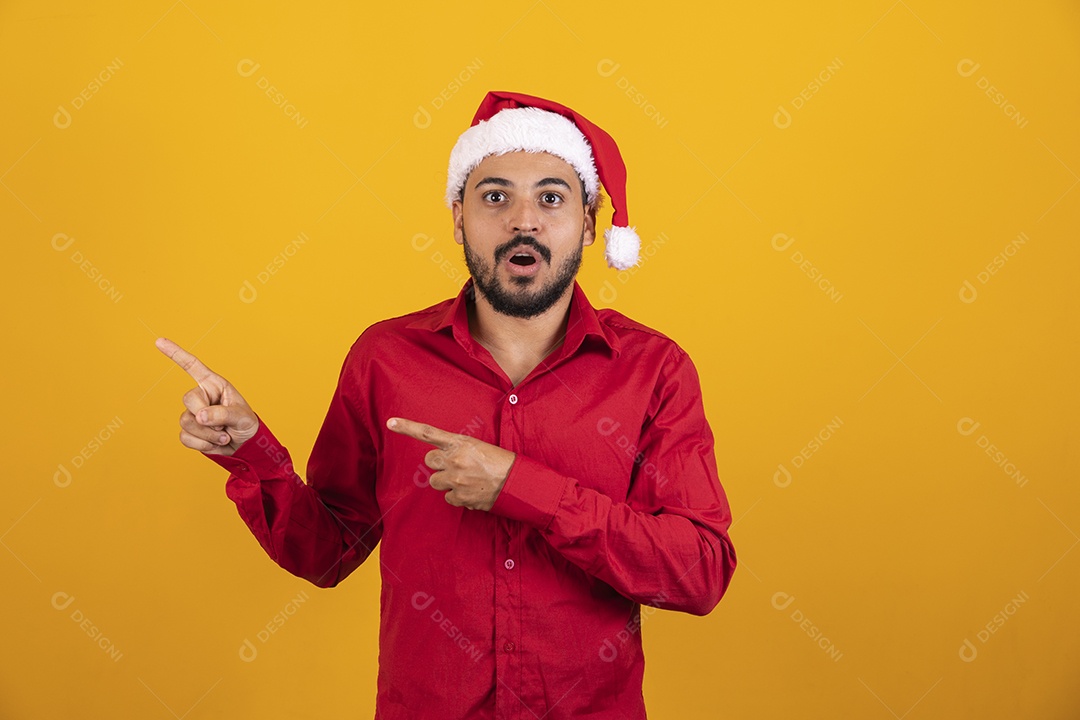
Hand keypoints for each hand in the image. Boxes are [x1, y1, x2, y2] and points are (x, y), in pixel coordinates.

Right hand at [156, 337, 259, 455]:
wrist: (244, 446)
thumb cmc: (246, 425)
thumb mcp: (241, 417)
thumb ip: (223, 413)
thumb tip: (199, 416)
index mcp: (214, 385)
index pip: (192, 366)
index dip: (176, 353)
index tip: (159, 341)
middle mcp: (201, 397)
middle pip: (188, 399)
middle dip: (207, 415)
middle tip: (224, 425)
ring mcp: (193, 414)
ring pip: (186, 422)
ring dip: (208, 434)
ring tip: (224, 435)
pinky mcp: (189, 431)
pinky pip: (186, 438)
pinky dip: (203, 444)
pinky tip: (215, 443)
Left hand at [387, 417, 514, 510]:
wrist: (517, 483)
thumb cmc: (501, 462)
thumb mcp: (479, 447)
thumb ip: (458, 450)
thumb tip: (445, 461)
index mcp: (460, 443)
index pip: (428, 433)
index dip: (407, 427)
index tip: (390, 422)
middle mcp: (454, 460)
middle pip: (429, 460)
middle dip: (439, 463)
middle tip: (455, 465)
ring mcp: (455, 479)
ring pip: (436, 481)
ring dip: (446, 480)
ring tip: (466, 479)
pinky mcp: (459, 497)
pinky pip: (448, 497)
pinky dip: (457, 496)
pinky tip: (472, 491)